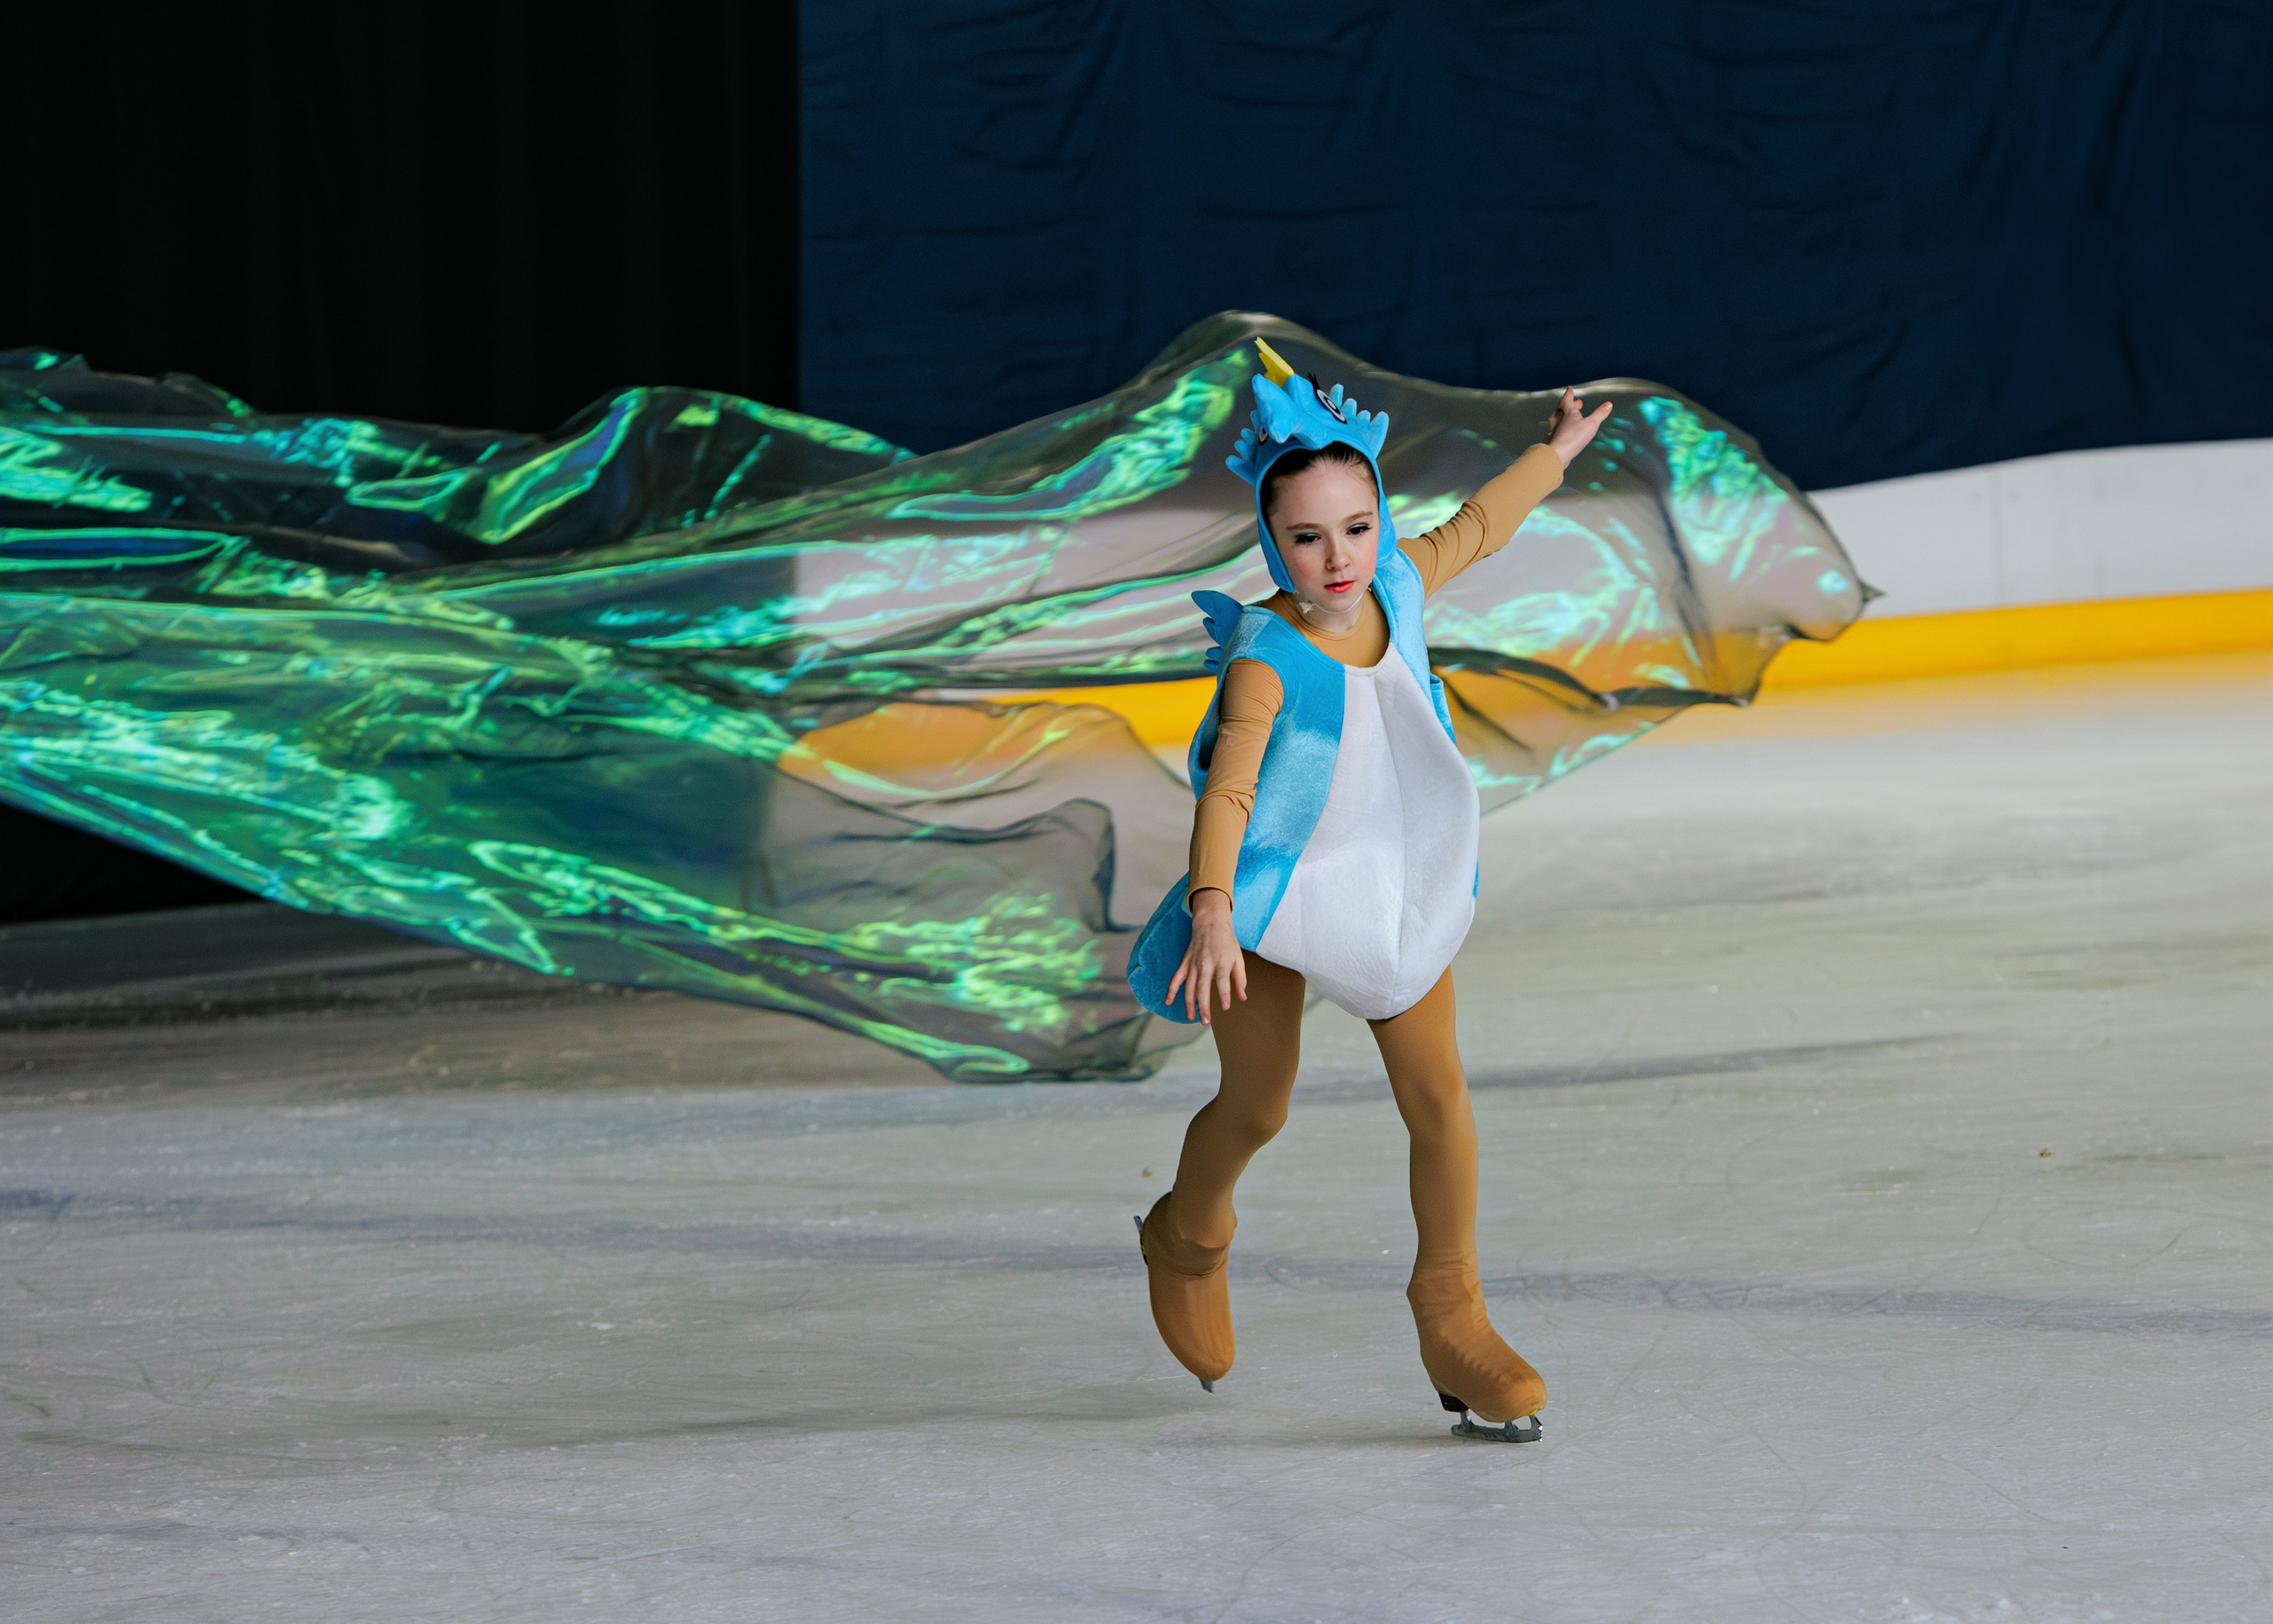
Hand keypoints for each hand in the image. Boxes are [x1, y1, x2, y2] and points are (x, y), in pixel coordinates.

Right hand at [1165, 889, 1246, 1024]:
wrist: (1210, 923)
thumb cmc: (1227, 942)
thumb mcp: (1238, 958)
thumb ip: (1240, 979)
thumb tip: (1242, 998)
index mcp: (1221, 962)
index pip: (1222, 982)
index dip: (1224, 995)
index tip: (1225, 1008)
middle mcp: (1205, 964)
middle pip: (1203, 988)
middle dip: (1204, 1006)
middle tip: (1205, 1022)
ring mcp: (1193, 964)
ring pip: (1189, 987)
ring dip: (1189, 1003)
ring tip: (1191, 1018)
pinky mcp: (1185, 963)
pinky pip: (1176, 978)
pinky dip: (1171, 990)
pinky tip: (1168, 1002)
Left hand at [1545, 386, 1611, 469]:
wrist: (1558, 454)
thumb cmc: (1574, 436)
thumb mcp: (1591, 424)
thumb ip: (1599, 414)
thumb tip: (1609, 404)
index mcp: (1568, 414)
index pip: (1567, 401)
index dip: (1569, 394)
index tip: (1569, 389)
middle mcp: (1560, 421)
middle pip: (1562, 410)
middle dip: (1569, 405)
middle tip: (1578, 403)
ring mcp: (1555, 431)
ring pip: (1556, 420)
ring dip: (1563, 416)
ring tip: (1568, 417)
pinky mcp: (1553, 442)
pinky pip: (1555, 432)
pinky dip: (1559, 429)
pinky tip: (1561, 433)